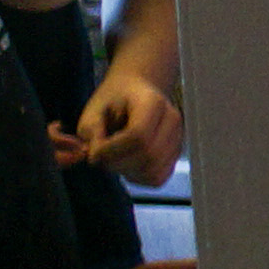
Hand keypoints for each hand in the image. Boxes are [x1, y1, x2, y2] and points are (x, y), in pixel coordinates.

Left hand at [53, 70, 180, 184]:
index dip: (112, 149)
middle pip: (149, 156)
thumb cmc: (113, 101)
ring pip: (154, 171)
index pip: (138, 136)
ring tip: (114, 159)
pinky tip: (126, 164)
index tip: (93, 151)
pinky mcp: (175, 154)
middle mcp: (172, 120)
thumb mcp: (93, 111)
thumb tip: (95, 158)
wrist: (136, 92)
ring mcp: (177, 138)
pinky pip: (158, 177)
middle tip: (101, 157)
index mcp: (152, 102)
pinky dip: (138, 177)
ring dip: (127, 172)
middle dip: (118, 163)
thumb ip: (91, 133)